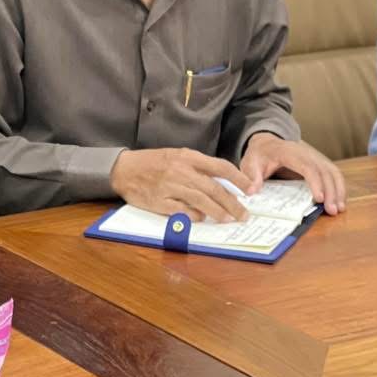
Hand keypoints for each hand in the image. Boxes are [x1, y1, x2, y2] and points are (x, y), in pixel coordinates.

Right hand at [109, 147, 254, 222]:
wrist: (124, 169)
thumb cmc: (153, 162)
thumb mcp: (177, 156)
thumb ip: (198, 168)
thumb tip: (221, 184)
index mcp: (188, 156)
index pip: (220, 167)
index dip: (238, 179)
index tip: (251, 190)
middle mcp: (182, 171)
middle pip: (214, 189)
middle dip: (233, 203)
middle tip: (244, 214)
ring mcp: (171, 186)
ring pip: (202, 201)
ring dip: (218, 212)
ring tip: (229, 220)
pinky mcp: (160, 201)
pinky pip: (183, 211)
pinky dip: (195, 216)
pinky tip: (203, 220)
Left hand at [240, 133, 346, 212]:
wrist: (267, 143)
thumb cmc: (259, 155)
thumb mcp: (250, 163)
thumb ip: (250, 176)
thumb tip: (252, 190)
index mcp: (289, 152)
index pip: (307, 166)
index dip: (315, 182)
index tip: (319, 199)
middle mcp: (306, 153)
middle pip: (324, 170)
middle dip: (331, 190)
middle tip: (332, 210)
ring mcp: (315, 157)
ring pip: (332, 171)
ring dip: (338, 190)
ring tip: (338, 209)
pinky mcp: (319, 163)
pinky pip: (333, 174)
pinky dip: (339, 187)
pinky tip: (339, 201)